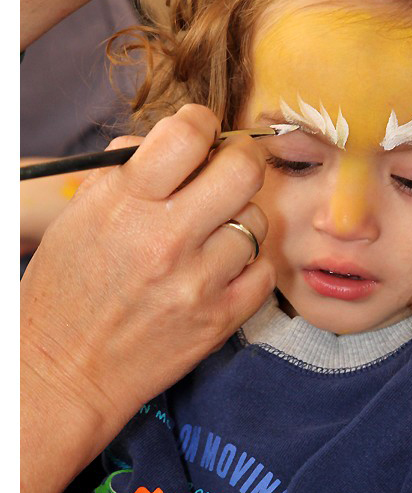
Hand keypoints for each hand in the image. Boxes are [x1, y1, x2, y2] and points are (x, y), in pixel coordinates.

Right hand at [21, 104, 275, 492]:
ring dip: (239, 218)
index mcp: (126, 204)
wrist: (65, 371)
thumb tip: (175, 138)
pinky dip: (249, 263)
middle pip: (243, 170)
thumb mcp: (80, 215)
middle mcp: (167, 239)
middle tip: (226, 171)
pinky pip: (265, 269)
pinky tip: (222, 268)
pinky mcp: (222, 319)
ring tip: (211, 233)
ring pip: (257, 219)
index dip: (200, 121)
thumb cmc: (67, 289)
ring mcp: (199, 282)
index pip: (188, 134)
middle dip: (238, 160)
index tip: (199, 129)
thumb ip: (127, 170)